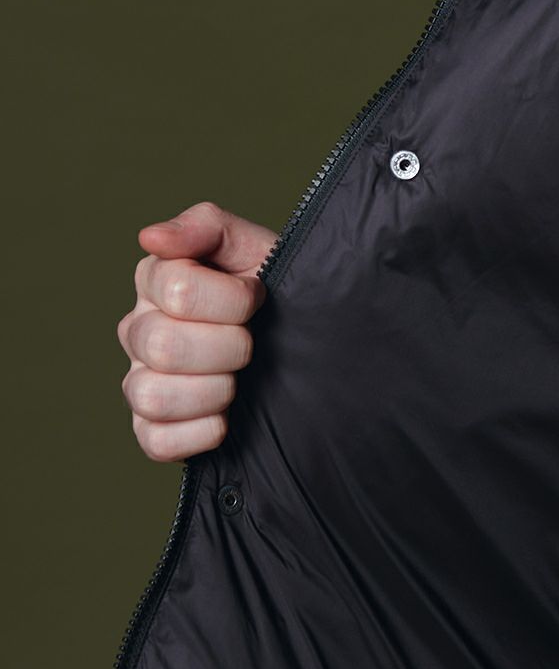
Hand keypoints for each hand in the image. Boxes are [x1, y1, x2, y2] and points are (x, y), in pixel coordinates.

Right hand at [119, 201, 275, 462]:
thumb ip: (207, 227)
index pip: (177, 290)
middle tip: (252, 345)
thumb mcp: (256, 249)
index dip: (234, 300)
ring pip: (152, 396)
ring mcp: (141, 382)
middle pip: (163, 346)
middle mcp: (139, 332)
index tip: (258, 298)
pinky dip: (199, 433)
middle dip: (229, 347)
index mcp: (156, 282)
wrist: (309, 345)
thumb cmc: (278, 294)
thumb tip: (152, 238)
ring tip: (239, 382)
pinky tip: (227, 418)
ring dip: (213, 392)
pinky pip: (156, 441)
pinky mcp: (153, 430)